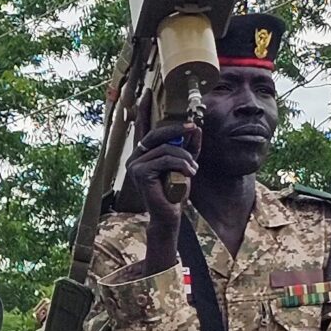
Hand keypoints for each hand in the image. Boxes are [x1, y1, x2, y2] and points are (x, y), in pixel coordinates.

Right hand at [118, 127, 198, 252]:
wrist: (168, 215)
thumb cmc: (174, 191)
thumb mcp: (184, 164)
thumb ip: (188, 148)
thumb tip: (196, 129)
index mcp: (141, 155)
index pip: (150, 133)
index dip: (160, 121)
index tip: (176, 115)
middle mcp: (134, 158)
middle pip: (155, 135)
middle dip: (176, 130)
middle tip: (193, 129)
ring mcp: (135, 166)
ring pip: (164, 149)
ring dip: (184, 156)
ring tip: (193, 168)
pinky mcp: (140, 173)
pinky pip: (164, 160)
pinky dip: (181, 164)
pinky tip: (189, 173)